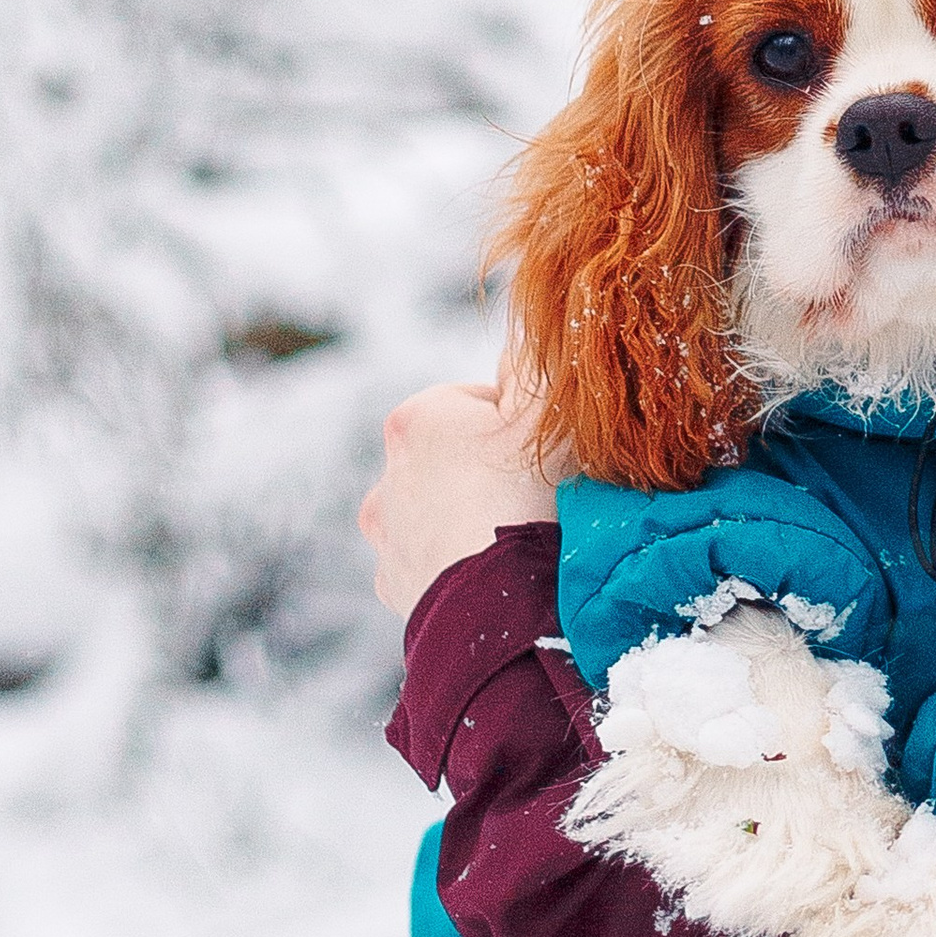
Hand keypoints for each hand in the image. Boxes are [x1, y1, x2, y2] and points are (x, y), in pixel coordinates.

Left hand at [359, 383, 557, 621]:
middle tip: (534, 496)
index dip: (520, 425)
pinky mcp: (393, 581)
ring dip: (465, 517)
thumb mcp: (548, 413)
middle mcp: (388, 471)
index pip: (477, 403)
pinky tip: (489, 573)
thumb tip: (524, 335)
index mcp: (418, 419)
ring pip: (434, 510)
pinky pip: (428, 562)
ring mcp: (387, 531)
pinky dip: (454, 564)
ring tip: (510, 538)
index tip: (543, 454)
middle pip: (452, 456)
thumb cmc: (528, 499)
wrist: (499, 601)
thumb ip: (534, 361)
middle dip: (488, 470)